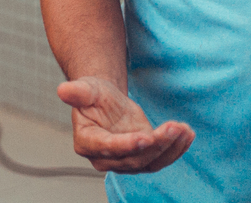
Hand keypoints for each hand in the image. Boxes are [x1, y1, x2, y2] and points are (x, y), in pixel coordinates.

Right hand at [58, 76, 193, 172]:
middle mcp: (105, 158)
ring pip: (151, 161)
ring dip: (170, 148)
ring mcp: (125, 160)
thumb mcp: (84, 89)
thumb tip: (63, 90)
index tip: (144, 137)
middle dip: (156, 144)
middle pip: (134, 158)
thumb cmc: (92, 94)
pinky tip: (187, 134)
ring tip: (184, 129)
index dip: (126, 145)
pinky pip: (162, 159)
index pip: (108, 147)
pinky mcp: (142, 158)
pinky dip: (177, 149)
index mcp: (86, 142)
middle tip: (173, 127)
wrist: (104, 100)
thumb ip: (76, 92)